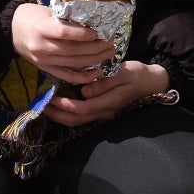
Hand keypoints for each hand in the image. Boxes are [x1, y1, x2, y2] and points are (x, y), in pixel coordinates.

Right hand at [10, 3, 116, 84]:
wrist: (12, 30)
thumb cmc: (33, 16)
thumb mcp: (48, 11)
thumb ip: (67, 18)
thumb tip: (94, 20)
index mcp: (41, 28)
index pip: (65, 33)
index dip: (83, 34)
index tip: (99, 31)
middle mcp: (42, 47)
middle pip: (73, 50)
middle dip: (96, 48)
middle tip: (111, 42)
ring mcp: (44, 60)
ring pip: (73, 63)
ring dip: (94, 60)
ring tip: (109, 53)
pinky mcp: (46, 69)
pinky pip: (67, 76)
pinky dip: (83, 77)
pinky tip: (98, 73)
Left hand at [43, 61, 171, 126]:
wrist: (152, 82)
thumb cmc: (139, 74)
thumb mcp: (124, 72)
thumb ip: (105, 82)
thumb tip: (84, 92)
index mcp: (110, 102)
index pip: (84, 109)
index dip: (66, 106)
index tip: (52, 97)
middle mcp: (105, 111)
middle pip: (77, 120)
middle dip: (58, 114)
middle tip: (41, 104)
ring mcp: (104, 113)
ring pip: (78, 121)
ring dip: (61, 115)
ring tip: (46, 106)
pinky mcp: (102, 110)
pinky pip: (82, 116)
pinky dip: (68, 113)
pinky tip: (60, 105)